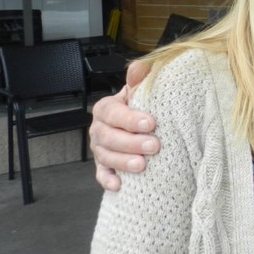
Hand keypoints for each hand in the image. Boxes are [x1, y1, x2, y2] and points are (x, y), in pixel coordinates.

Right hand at [90, 59, 156, 190]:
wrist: (140, 125)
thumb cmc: (142, 107)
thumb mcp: (141, 91)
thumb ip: (139, 79)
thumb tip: (139, 67)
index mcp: (106, 108)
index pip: (113, 112)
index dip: (130, 118)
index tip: (151, 123)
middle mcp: (99, 129)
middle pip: (108, 137)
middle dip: (131, 142)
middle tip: (154, 146)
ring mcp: (99, 149)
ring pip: (105, 156)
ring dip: (123, 161)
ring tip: (142, 165)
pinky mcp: (103, 166)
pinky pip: (101, 175)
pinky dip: (108, 180)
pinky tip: (119, 185)